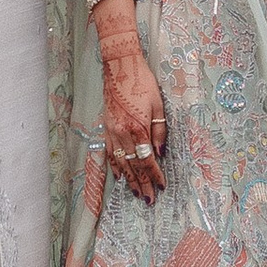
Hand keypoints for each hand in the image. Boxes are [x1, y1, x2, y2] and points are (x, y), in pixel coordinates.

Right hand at [102, 42, 167, 198]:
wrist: (120, 67)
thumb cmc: (142, 82)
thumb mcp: (158, 105)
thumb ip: (159, 131)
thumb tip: (160, 153)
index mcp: (138, 127)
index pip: (148, 159)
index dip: (155, 175)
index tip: (161, 186)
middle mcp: (123, 133)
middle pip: (134, 165)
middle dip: (143, 184)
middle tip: (149, 199)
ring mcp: (112, 132)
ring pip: (121, 163)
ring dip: (129, 180)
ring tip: (136, 194)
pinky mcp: (106, 128)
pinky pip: (109, 153)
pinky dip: (114, 166)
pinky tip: (120, 177)